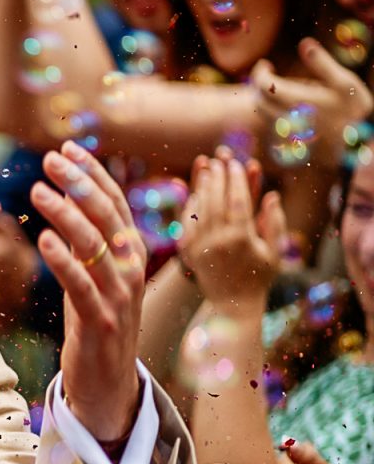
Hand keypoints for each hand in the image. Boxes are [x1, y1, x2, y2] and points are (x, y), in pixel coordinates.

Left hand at [32, 141, 145, 440]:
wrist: (108, 384)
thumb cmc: (95, 325)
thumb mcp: (90, 276)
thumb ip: (84, 244)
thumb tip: (65, 204)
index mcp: (132, 254)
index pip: (114, 202)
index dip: (92, 173)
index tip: (67, 147)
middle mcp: (131, 269)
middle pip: (108, 215)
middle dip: (80, 182)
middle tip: (50, 158)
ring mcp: (119, 296)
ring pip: (96, 245)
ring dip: (66, 213)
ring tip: (38, 190)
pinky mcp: (101, 322)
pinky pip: (82, 285)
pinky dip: (63, 260)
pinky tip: (43, 240)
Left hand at [176, 149, 283, 305]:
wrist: (232, 305)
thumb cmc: (260, 278)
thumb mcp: (275, 252)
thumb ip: (275, 223)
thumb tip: (271, 195)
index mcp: (241, 239)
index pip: (238, 200)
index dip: (236, 178)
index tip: (237, 162)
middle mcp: (218, 241)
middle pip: (216, 199)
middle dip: (218, 176)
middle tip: (220, 158)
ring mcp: (200, 246)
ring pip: (199, 208)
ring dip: (202, 186)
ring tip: (206, 168)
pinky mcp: (188, 252)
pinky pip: (186, 223)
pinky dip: (190, 206)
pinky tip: (195, 193)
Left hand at [252, 38, 373, 161]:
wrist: (359, 144)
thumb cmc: (354, 110)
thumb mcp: (343, 82)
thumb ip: (321, 63)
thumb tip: (304, 43)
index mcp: (296, 101)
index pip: (263, 86)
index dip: (259, 72)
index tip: (265, 64)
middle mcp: (286, 119)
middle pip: (259, 102)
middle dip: (260, 87)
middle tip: (269, 76)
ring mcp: (286, 135)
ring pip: (264, 116)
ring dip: (266, 101)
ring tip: (281, 91)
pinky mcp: (289, 146)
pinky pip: (272, 129)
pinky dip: (273, 116)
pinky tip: (288, 110)